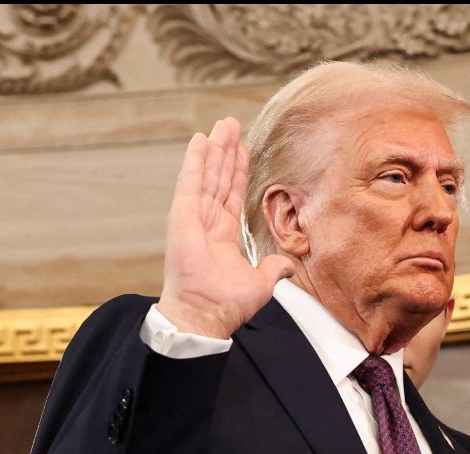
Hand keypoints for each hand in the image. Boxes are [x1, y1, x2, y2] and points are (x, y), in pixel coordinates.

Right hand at [158, 116, 294, 337]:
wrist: (206, 313)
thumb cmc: (226, 304)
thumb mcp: (261, 283)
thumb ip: (273, 269)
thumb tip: (287, 266)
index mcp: (222, 236)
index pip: (232, 195)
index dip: (238, 172)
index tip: (243, 150)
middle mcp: (207, 222)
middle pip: (219, 178)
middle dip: (227, 152)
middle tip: (231, 125)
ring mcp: (193, 216)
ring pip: (207, 174)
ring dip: (215, 148)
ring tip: (222, 125)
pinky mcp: (182, 215)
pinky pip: (190, 181)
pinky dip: (195, 160)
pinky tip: (201, 140)